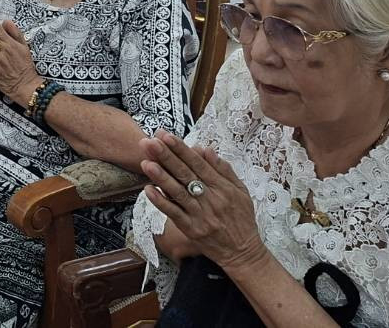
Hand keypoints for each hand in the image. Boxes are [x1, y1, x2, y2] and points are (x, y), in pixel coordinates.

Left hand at [139, 132, 268, 273]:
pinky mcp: (191, 229)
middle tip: (150, 142)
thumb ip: (224, 170)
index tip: (166, 136)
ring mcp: (200, 215)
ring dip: (161, 177)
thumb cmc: (241, 219)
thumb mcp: (240, 191)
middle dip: (166, 157)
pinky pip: (174, 214)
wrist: (243, 252)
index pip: (198, 164)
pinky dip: (161, 202)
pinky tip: (148, 190)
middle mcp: (211, 199)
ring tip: (146, 163)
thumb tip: (206, 149)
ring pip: (178, 193)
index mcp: (222, 187)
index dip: (181, 149)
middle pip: (185, 175)